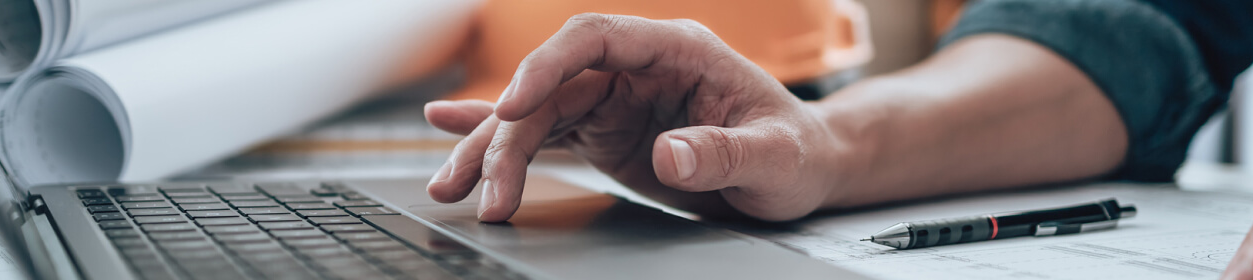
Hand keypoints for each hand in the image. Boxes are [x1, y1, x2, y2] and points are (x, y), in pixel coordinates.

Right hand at [422, 13, 854, 221]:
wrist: (802, 170)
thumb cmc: (797, 152)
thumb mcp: (775, 157)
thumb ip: (724, 152)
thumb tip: (673, 154)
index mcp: (676, 50)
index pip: (594, 39)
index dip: (546, 66)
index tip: (514, 106)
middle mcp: (636, 69)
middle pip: (552, 87)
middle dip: (507, 137)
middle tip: (488, 192)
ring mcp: (616, 100)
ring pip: (537, 115)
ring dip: (491, 150)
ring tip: (450, 187)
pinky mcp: (605, 132)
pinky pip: (543, 133)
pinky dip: (499, 139)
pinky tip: (450, 135)